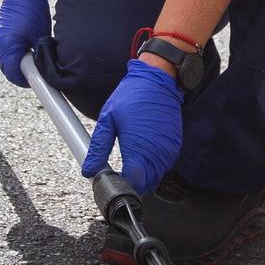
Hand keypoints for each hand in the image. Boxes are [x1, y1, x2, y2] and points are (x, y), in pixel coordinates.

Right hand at [0, 0, 49, 86]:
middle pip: (8, 70)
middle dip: (22, 74)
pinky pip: (4, 52)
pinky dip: (14, 55)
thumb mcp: (41, 36)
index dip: (28, 81)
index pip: (15, 75)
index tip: (38, 82)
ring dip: (18, 64)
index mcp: (8, 46)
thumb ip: (39, 56)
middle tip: (37, 72)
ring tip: (32, 59)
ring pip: (6, 62)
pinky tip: (26, 50)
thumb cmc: (33, 9)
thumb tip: (43, 70)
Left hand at [80, 59, 183, 193]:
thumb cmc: (132, 96)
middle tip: (120, 169)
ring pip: (155, 177)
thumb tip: (89, 170)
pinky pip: (164, 165)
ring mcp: (169, 151)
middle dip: (132, 181)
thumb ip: (98, 149)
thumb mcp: (107, 120)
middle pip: (145, 184)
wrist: (157, 80)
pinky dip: (153, 164)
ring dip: (144, 174)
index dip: (121, 185)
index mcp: (138, 149)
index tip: (113, 179)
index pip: (132, 183)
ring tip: (132, 157)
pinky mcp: (175, 146)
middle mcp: (157, 153)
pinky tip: (144, 150)